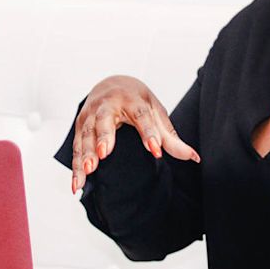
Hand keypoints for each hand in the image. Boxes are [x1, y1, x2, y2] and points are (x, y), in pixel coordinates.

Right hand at [70, 75, 198, 192]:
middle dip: (104, 137)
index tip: (156, 150)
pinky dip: (76, 166)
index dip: (148, 132)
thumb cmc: (136, 101)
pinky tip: (78, 185)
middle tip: (104, 153)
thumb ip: (170, 138)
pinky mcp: (79, 126)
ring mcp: (90, 115)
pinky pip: (76, 147)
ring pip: (86, 135)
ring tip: (89, 172)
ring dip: (85, 154)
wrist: (111, 84)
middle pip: (104, 120)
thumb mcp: (155, 113)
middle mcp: (107, 104)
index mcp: (131, 99)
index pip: (141, 115)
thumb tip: (194, 157)